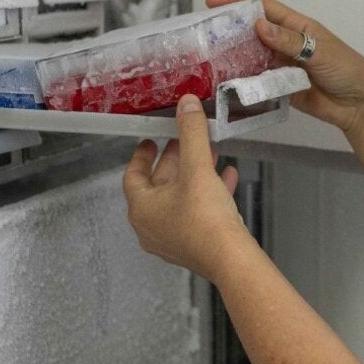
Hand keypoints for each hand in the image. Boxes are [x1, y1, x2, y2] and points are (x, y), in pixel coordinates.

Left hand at [122, 95, 261, 280]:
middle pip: (158, 186)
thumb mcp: (197, 167)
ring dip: (193, 176)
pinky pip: (196, 214)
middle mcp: (151, 226)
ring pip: (179, 199)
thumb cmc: (205, 218)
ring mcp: (172, 239)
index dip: (143, 155)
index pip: (134, 176)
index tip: (150, 141)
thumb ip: (191, 133)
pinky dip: (208, 194)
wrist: (230, 258)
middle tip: (184, 143)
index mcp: (142, 208)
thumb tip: (186, 105)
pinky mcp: (193, 246)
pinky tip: (228, 179)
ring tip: (210, 155)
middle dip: (175, 161)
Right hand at [206, 0, 363, 137]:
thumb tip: (259, 26)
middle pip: (253, 33)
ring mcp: (282, 66)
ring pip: (252, 58)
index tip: (213, 2)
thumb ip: (290, 41)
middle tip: (203, 35)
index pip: (264, 8)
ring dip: (234, 59)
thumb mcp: (320, 51)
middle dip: (230, 32)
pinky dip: (245, 83)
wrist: (360, 105)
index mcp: (298, 27)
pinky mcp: (281, 87)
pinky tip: (227, 84)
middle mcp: (287, 43)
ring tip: (209, 61)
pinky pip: (258, 83)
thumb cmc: (347, 70)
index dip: (239, 2)